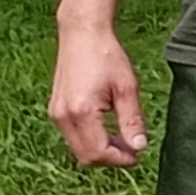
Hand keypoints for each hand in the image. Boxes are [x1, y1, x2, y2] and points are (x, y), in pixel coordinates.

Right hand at [50, 19, 147, 166]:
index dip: (120, 160)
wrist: (82, 34)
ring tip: (123, 139)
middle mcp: (63, 116)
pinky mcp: (55, 110)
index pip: (98, 152)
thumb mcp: (127, 88)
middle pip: (85, 156)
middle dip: (110, 158)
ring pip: (78, 149)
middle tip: (133, 150)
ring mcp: (56, 114)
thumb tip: (139, 147)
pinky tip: (108, 130)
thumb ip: (132, 120)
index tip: (138, 155)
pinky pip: (73, 137)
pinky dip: (90, 140)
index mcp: (81, 112)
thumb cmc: (106, 56)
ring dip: (101, 150)